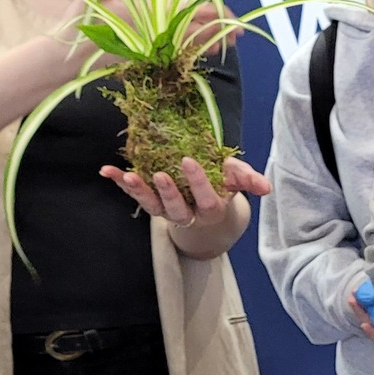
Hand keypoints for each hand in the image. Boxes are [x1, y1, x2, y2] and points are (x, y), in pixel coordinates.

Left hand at [103, 154, 265, 223]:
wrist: (207, 206)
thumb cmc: (223, 187)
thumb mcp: (237, 181)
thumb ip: (249, 181)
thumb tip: (266, 188)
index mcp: (212, 208)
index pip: (207, 200)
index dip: (199, 184)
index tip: (189, 161)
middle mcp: (188, 213)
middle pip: (178, 209)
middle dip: (169, 193)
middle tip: (161, 175)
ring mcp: (167, 210)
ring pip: (153, 207)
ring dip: (139, 192)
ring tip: (129, 176)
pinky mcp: (151, 203)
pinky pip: (135, 196)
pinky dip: (120, 184)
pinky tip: (107, 170)